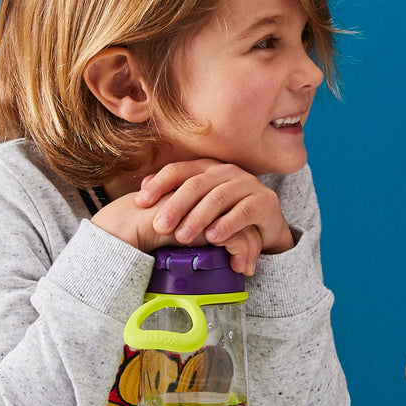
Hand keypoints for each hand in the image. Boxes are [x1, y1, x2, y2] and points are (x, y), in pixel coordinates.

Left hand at [134, 159, 293, 274]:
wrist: (266, 225)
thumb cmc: (226, 214)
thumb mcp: (200, 205)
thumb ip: (176, 197)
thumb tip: (141, 190)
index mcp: (207, 168)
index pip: (178, 171)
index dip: (158, 184)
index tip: (140, 203)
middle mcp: (227, 171)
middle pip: (196, 184)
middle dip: (175, 206)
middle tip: (159, 227)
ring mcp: (247, 184)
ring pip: (218, 198)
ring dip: (198, 218)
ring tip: (183, 237)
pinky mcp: (265, 201)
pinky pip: (243, 211)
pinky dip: (227, 225)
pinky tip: (213, 237)